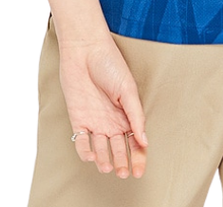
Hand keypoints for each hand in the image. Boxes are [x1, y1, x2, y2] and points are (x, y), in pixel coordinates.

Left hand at [57, 35, 149, 178]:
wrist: (85, 51)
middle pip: (119, 149)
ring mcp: (95, 122)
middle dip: (122, 162)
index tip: (139, 171)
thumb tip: (144, 140)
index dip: (139, 157)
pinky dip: (86, 151)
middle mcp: (112, 121)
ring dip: (104, 159)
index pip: (136, 142)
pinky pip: (81, 141)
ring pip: (101, 149)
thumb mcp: (128, 89)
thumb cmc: (110, 64)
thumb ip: (135, 115)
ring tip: (107, 166)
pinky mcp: (78, 120)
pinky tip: (91, 155)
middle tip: (123, 172)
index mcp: (127, 114)